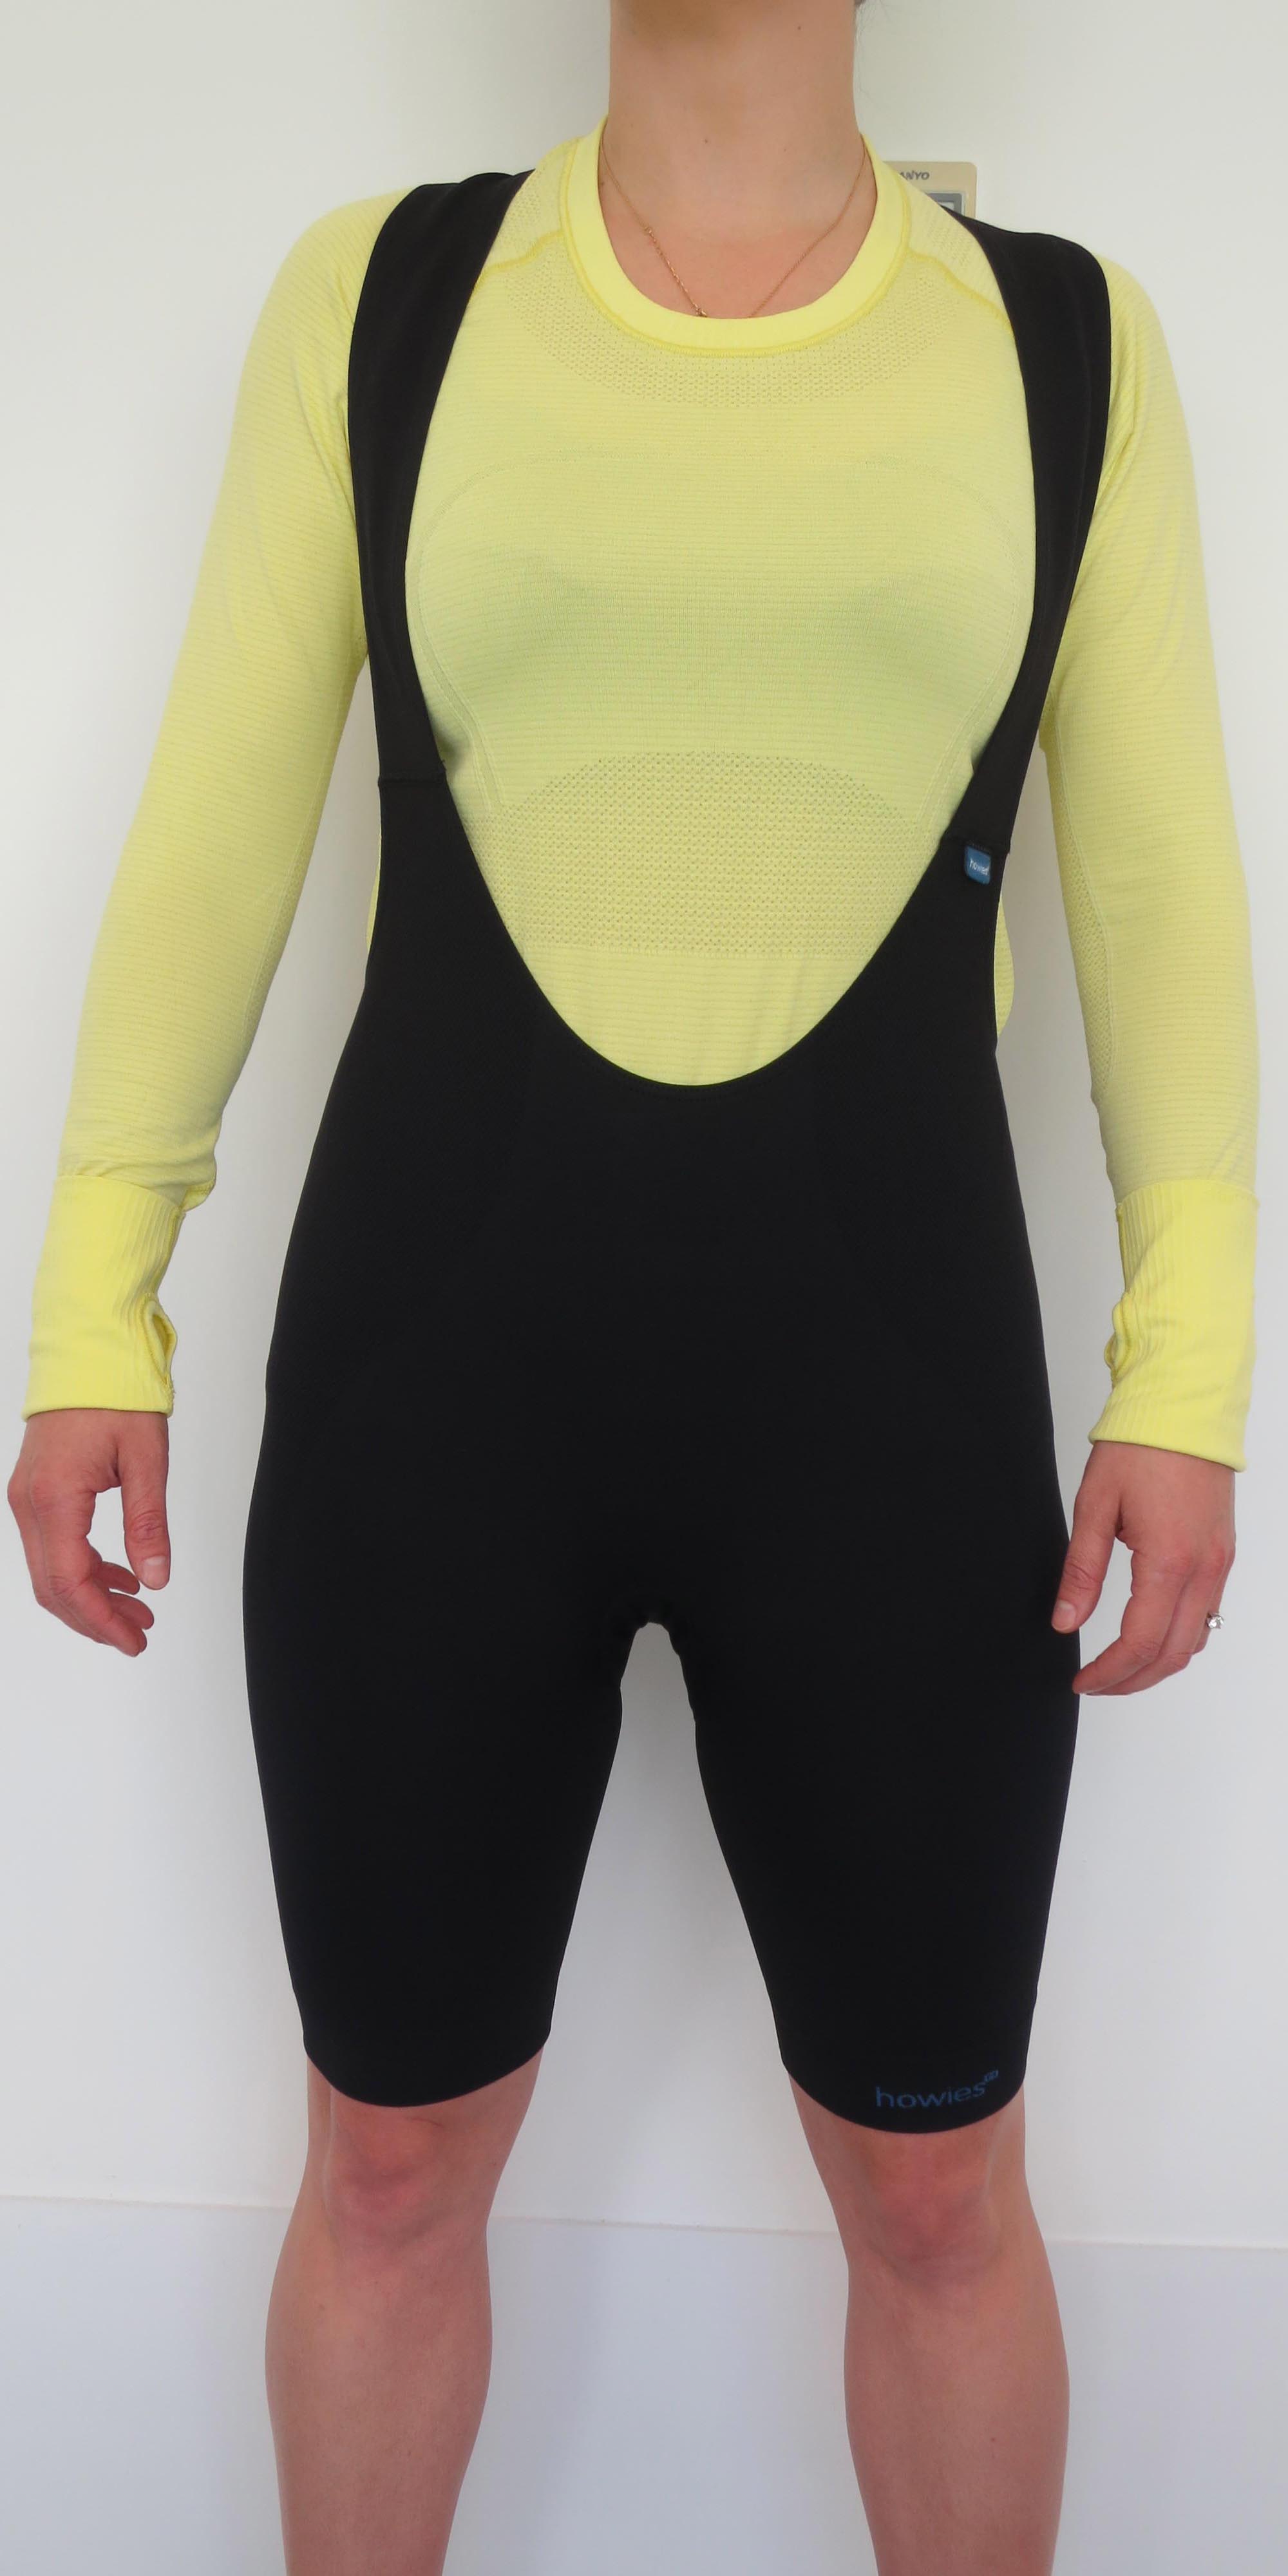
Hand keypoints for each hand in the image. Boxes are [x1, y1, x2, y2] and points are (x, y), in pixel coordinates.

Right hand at [8, 1408, 170, 1655]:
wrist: (89, 1354)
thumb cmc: (115, 1396)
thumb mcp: (146, 1460)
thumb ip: (148, 1524)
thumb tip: (156, 1579)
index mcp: (55, 1499)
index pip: (70, 1582)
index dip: (101, 1620)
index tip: (134, 1639)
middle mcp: (30, 1504)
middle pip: (53, 1587)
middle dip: (96, 1619)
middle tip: (139, 1634)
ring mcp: (27, 1499)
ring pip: (49, 1571)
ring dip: (91, 1597)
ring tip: (137, 1610)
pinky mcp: (36, 1492)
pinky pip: (52, 1547)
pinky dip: (83, 1569)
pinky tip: (119, 1575)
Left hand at [1051, 1438, 1234, 1694]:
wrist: (1184, 1407)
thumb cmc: (1140, 1447)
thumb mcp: (1094, 1507)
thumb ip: (1081, 1571)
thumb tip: (1065, 1621)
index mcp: (1169, 1562)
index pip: (1140, 1643)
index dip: (1109, 1672)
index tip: (1082, 1681)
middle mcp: (1204, 1569)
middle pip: (1174, 1654)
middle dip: (1133, 1679)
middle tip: (1097, 1684)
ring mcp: (1219, 1562)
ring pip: (1198, 1639)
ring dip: (1160, 1663)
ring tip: (1120, 1667)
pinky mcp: (1223, 1553)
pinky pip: (1209, 1612)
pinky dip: (1181, 1636)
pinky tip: (1152, 1633)